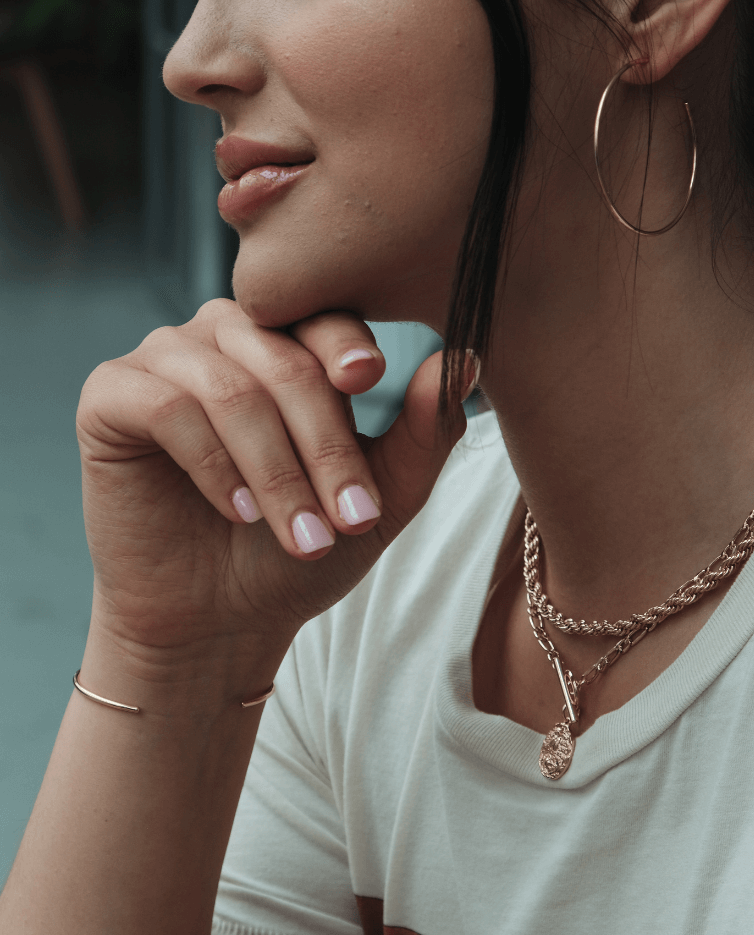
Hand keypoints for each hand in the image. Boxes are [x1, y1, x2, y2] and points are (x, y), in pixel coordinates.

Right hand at [76, 299, 468, 694]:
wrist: (220, 619)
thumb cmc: (300, 549)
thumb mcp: (377, 500)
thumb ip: (421, 433)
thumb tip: (463, 360)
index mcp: (288, 340)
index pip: (324, 316)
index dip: (348, 349)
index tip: (372, 382)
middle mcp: (225, 333)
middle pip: (284, 360)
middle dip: (325, 448)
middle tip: (351, 521)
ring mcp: (163, 358)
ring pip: (231, 389)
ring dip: (275, 471)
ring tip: (300, 536)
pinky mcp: (110, 395)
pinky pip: (167, 407)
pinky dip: (211, 464)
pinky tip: (235, 511)